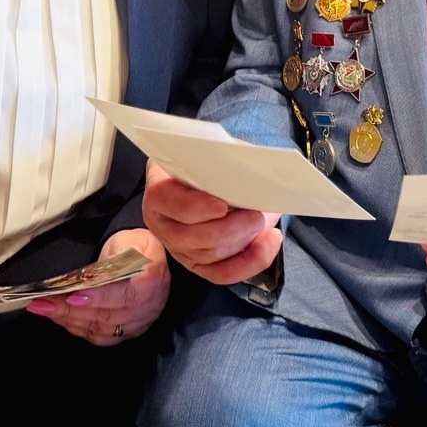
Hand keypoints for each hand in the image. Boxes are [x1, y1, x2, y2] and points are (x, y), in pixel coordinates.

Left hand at [24, 229, 170, 344]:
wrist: (148, 256)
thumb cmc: (135, 246)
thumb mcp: (125, 240)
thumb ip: (110, 258)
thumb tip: (87, 278)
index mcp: (151, 278)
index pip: (125, 295)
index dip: (98, 298)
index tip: (73, 295)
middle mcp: (149, 305)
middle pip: (107, 315)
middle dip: (71, 310)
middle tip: (43, 302)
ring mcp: (140, 322)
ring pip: (101, 329)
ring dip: (69, 319)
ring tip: (45, 308)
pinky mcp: (129, 332)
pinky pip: (100, 337)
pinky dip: (77, 327)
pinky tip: (61, 317)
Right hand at [142, 159, 281, 284]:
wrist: (209, 178)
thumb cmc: (209, 163)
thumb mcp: (213, 152)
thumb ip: (224, 157)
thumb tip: (250, 167)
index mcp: (159, 190)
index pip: (164, 200)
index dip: (194, 206)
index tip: (222, 205)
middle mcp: (162, 223)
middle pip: (188, 236)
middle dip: (228, 229)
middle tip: (257, 215)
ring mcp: (177, 247)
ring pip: (207, 256)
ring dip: (241, 243)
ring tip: (265, 223)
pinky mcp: (197, 264)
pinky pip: (221, 273)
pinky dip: (248, 263)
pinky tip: (267, 244)